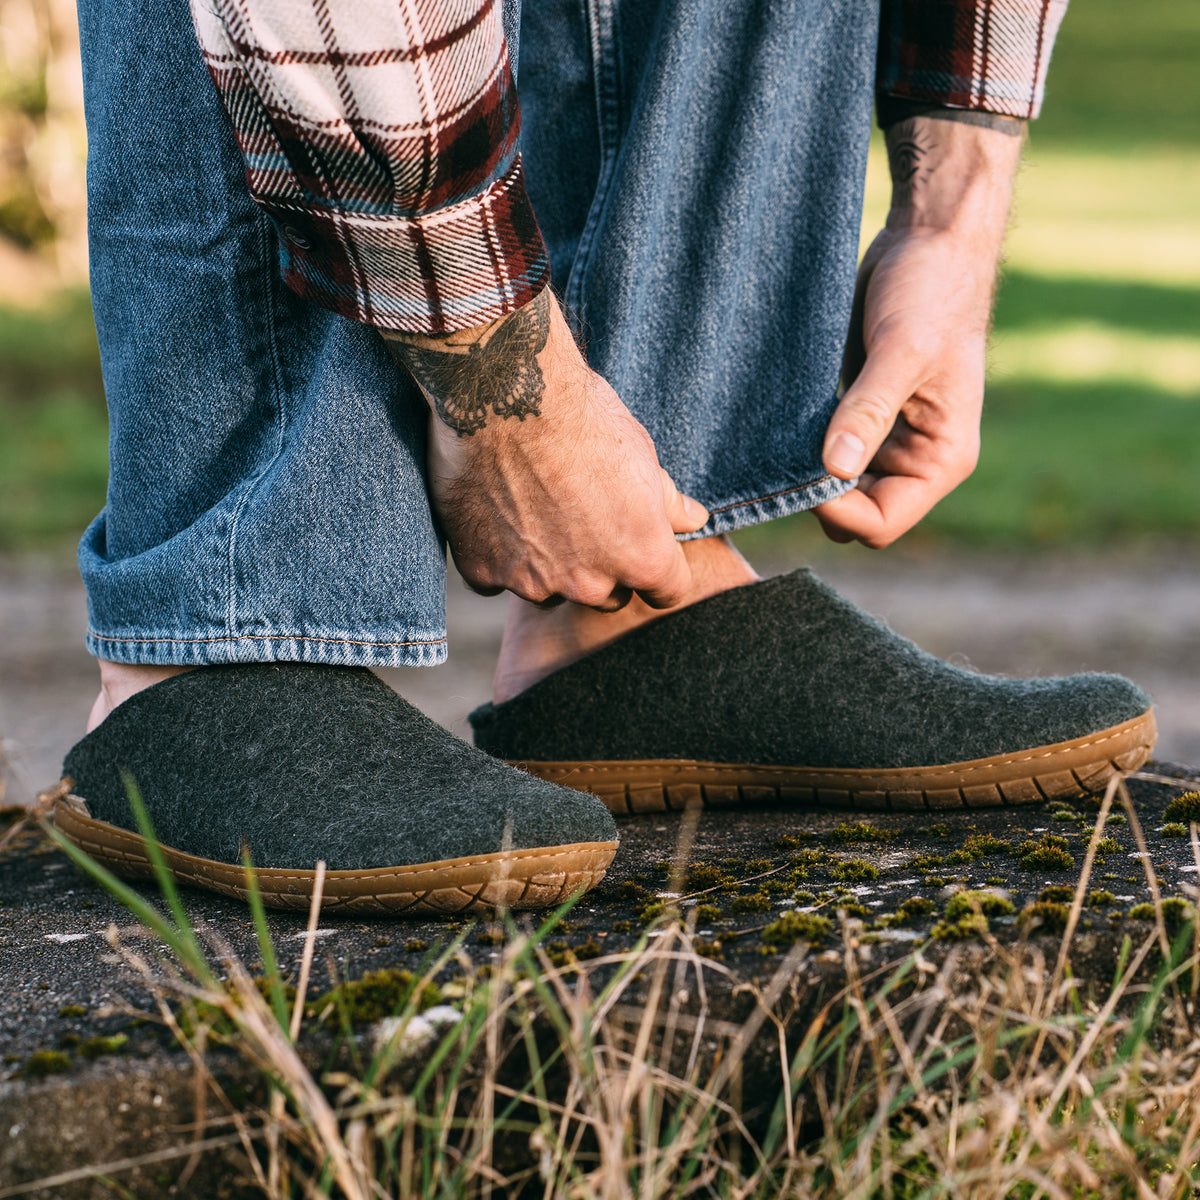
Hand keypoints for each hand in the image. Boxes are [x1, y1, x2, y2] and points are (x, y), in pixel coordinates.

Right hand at [384, 289, 708, 609]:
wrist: (507, 392)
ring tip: (532, 505)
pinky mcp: (482, 572)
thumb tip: (693, 520)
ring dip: (546, 563)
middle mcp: (590, 584)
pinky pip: (495, 579)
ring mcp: (533, 584)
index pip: (666, 592)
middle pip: (605, 595)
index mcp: (642, 558)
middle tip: (580, 518)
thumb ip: (668, 502)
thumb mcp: (641, 454)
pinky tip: (494, 512)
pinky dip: (496, 556)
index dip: (658, 570)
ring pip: (548, 589)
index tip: (642, 548)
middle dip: (599, 568)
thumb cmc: (583, 417)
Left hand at [815, 112, 1023, 547]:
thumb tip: (835, 469)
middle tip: (777, 456)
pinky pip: (823, 453)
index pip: (881, 523)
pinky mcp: (858, 417)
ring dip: (804, 472)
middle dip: (817, 496)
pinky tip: (777, 423)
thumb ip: (869, 411)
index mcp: (942, 459)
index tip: (801, 472)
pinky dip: (800, 448)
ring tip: (775, 438)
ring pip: (834, 487)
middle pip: (854, 514)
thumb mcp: (903, 351)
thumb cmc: (932, 291)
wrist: (928, 240)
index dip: (838, 511)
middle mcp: (916, 460)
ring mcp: (886, 441)